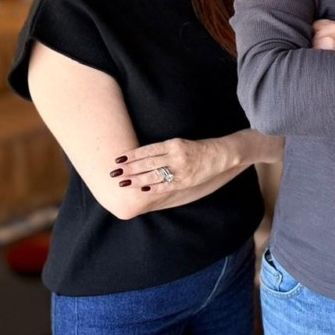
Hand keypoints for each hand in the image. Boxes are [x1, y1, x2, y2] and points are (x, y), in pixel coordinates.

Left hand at [111, 137, 226, 192]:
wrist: (220, 155)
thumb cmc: (197, 148)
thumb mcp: (180, 144)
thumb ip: (163, 150)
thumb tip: (140, 157)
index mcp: (173, 144)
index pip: (148, 150)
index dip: (132, 155)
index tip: (118, 159)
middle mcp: (176, 156)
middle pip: (148, 163)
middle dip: (130, 168)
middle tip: (114, 172)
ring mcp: (180, 170)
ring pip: (154, 175)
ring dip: (137, 180)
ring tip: (123, 182)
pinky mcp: (185, 181)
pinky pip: (166, 185)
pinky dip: (153, 188)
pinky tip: (142, 190)